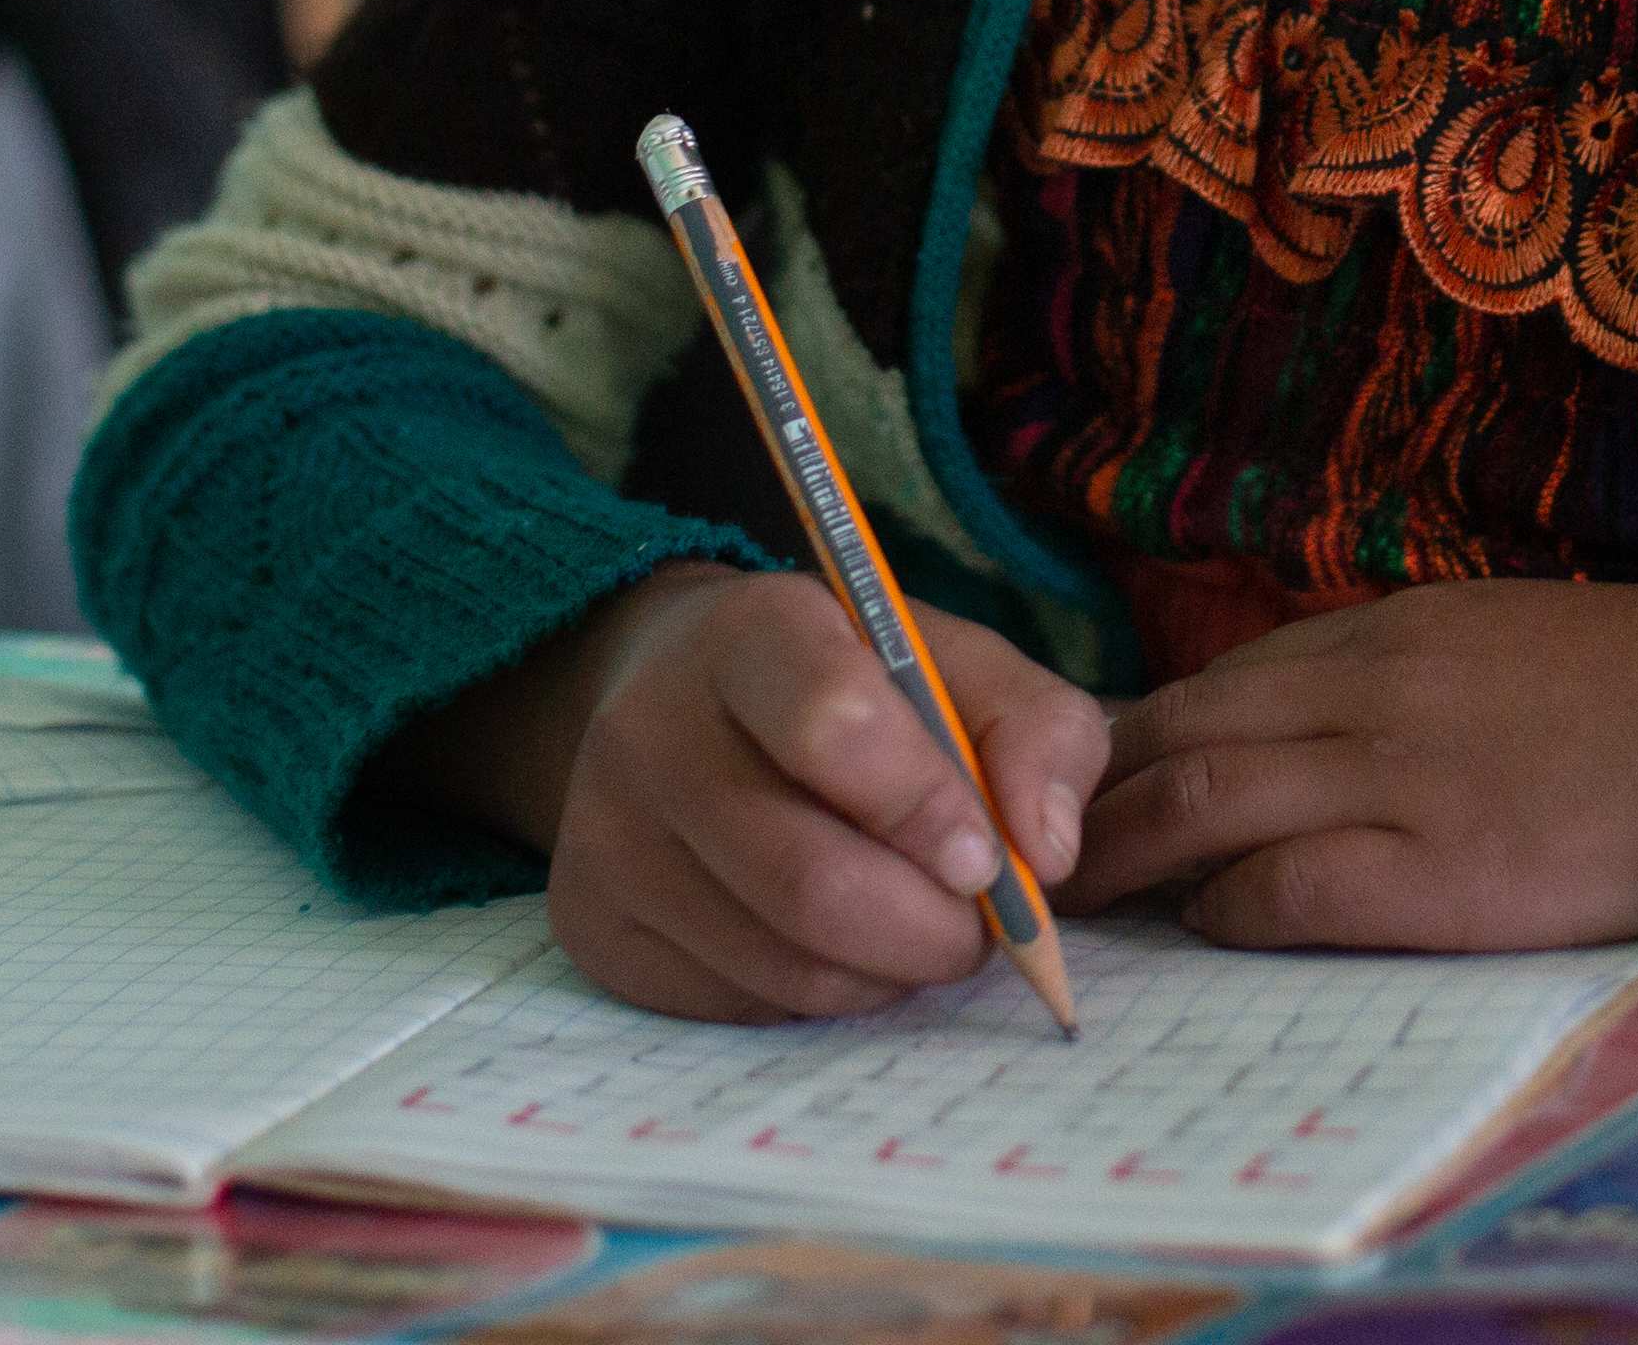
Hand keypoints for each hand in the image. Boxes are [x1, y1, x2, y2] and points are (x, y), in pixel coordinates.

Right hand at [402, 563, 1113, 1021]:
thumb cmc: (848, 681)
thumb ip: (1037, 731)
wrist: (676, 694)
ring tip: (915, 929)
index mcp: (750, 632)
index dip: (927, 809)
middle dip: (929, 930)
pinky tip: (835, 942)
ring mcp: (605, 836)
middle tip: (978, 929)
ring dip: (886, 972)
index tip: (987, 860)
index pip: (833, 725)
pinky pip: (740, 1004)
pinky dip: (819, 994)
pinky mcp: (590, 926)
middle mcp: (650, 729)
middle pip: (809, 881)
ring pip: (783, 963)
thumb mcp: (955, 662)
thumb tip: (1047, 855)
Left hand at [1073, 578, 1637, 950]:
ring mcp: (1400, 777)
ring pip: (1203, 804)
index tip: (1089, 785)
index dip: (1138, 740)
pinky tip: (1204, 927)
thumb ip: (1415, 678)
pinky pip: (1283, 888)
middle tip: (1033, 847)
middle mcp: (1375, 689)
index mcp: (1398, 630)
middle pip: (1182, 734)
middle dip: (1095, 795)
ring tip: (1070, 900)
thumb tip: (1326, 729)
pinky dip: (1221, 909)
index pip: (1222, 682)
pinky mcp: (1438, 870)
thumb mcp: (1517, 644)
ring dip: (1124, 855)